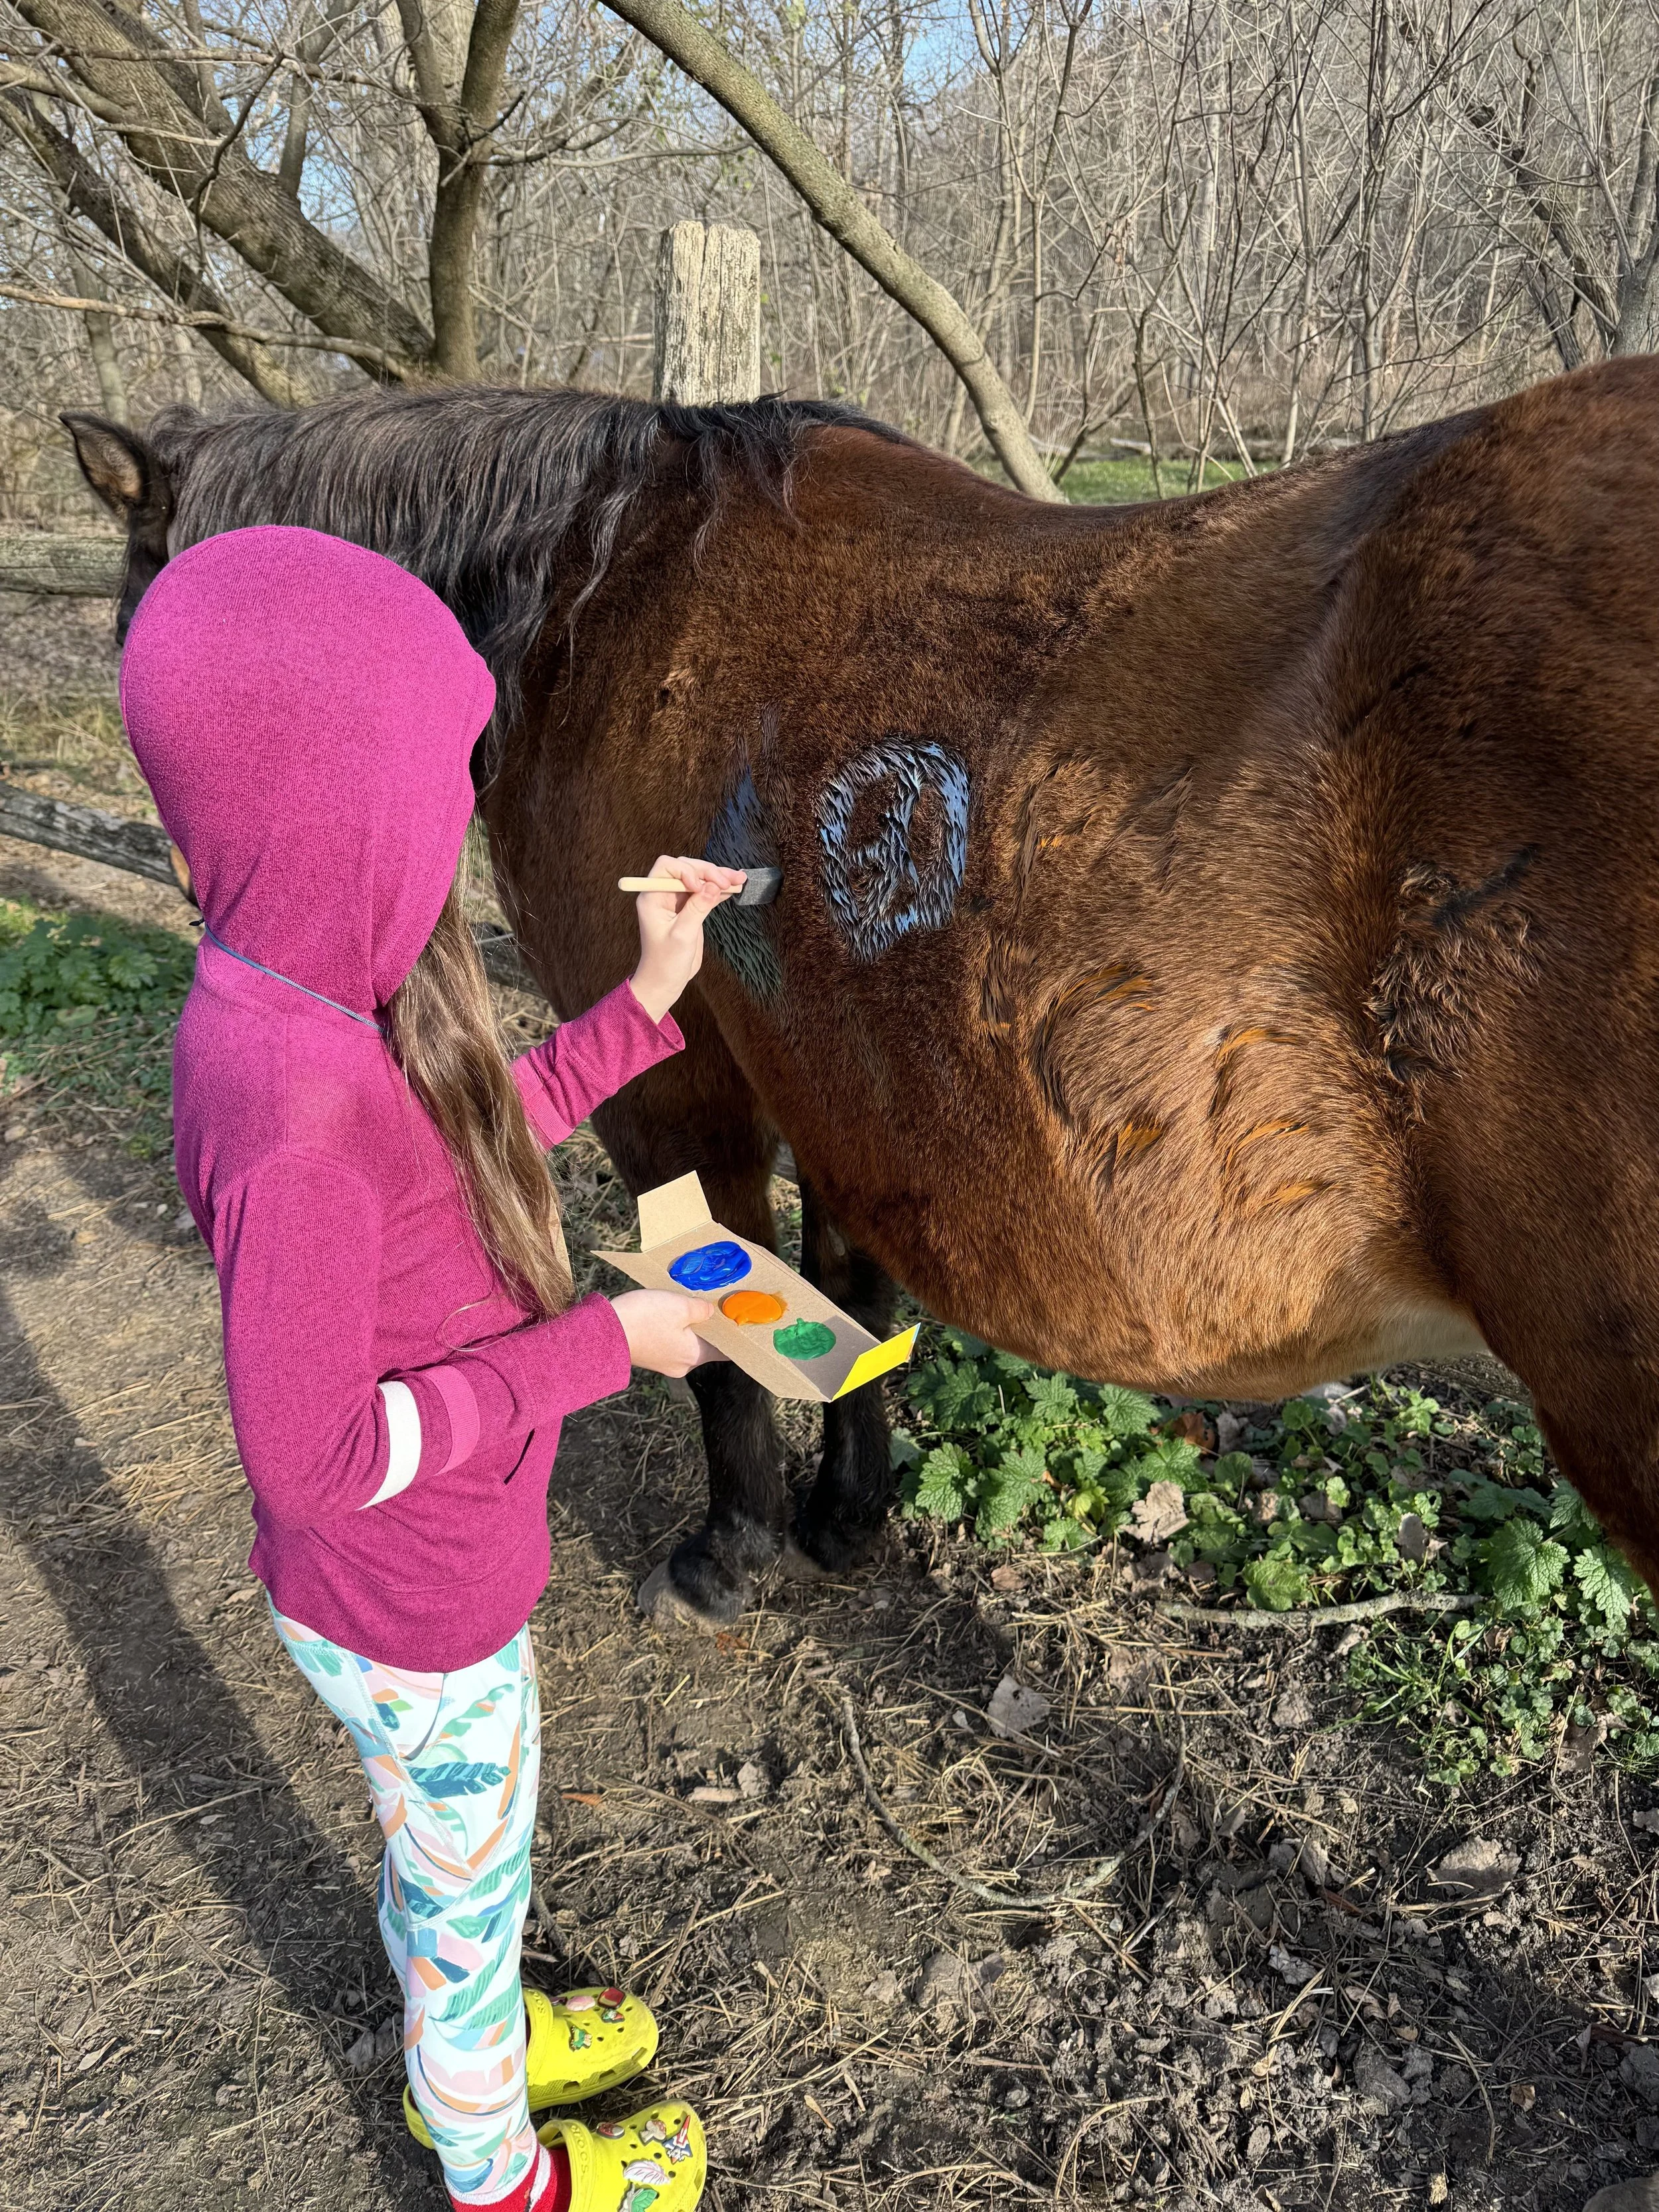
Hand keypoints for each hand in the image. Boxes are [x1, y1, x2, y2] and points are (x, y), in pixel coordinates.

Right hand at [610, 1289, 723, 1377]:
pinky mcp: (648, 1356)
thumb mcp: (680, 1306)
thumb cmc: (645, 1318)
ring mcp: (663, 1363)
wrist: (602, 1332)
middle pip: (704, 1344)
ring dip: (685, 1325)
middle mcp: (681, 1365)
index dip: (731, 1334)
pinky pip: (667, 1342)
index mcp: (695, 1356)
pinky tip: (663, 1313)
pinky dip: (670, 1329)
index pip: (724, 1351)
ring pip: (684, 1342)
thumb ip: (701, 1309)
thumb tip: (709, 1312)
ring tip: (683, 1304)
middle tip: (708, 1303)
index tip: (736, 1320)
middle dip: (706, 1325)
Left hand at [629, 855, 745, 1022]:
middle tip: (729, 881)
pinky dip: (719, 889)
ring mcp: (677, 901)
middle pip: (687, 869)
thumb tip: (713, 886)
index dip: (687, 870)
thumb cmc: (666, 962)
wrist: (665, 981)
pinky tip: (735, 887)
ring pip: (699, 879)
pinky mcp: (689, 909)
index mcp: (652, 897)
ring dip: (718, 878)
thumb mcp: (682, 935)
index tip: (701, 886)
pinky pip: (705, 892)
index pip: (667, 867)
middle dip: (708, 872)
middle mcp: (663, 895)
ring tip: (739, 879)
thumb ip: (697, 908)